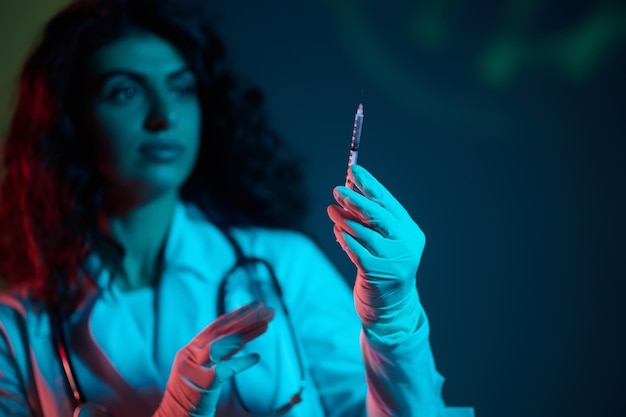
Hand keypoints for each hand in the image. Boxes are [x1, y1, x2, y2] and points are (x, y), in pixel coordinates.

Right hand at [153, 301, 274, 416]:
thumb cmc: (192, 398)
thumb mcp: (205, 370)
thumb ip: (219, 354)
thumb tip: (242, 338)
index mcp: (190, 350)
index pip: (216, 326)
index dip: (237, 314)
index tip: (256, 306)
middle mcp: (190, 355)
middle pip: (221, 331)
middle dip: (245, 318)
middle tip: (267, 309)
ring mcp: (194, 369)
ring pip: (220, 344)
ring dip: (246, 333)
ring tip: (266, 325)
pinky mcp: (202, 384)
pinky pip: (225, 368)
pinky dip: (242, 361)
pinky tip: (256, 357)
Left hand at [327, 165, 424, 330]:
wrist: (390, 306)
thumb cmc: (382, 267)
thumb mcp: (381, 242)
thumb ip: (369, 221)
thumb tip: (347, 192)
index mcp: (410, 231)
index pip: (389, 202)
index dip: (370, 185)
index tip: (353, 170)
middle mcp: (407, 244)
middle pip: (380, 217)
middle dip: (357, 201)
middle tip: (337, 190)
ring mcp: (396, 261)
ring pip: (367, 234)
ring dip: (345, 220)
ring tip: (331, 210)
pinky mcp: (381, 275)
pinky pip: (359, 253)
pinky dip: (346, 240)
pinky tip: (337, 231)